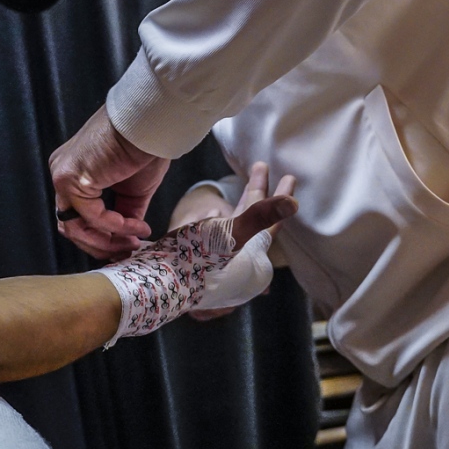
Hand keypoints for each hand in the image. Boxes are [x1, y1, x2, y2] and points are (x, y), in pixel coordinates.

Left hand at [50, 105, 169, 259]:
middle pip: (71, 226)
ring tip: (134, 241)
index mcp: (74, 173)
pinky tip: (136, 226)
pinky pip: (92, 217)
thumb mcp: (134, 190)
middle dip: (103, 245)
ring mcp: (62, 176)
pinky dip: (116, 227)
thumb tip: (127, 238)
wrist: (150, 124)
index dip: (102, 238)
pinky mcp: (70, 179)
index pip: (77, 217)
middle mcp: (62, 174)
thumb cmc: (144, 147)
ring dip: (108, 240)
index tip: (128, 246)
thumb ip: (124, 213)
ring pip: (76, 228)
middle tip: (129, 250)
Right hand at [96, 187, 298, 343]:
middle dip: (259, 195)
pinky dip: (226, 219)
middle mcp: (243, 271)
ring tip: (245, 183)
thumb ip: (261, 215)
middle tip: (260, 166)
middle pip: (256, 224)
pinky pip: (223, 237)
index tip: (290, 175)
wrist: (154, 283)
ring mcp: (224, 271)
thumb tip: (294, 203)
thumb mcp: (232, 233)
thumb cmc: (195, 258)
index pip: (274, 223)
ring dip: (243, 204)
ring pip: (238, 229)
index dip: (281, 196)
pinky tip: (219, 210)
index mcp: (257, 265)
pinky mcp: (203, 267)